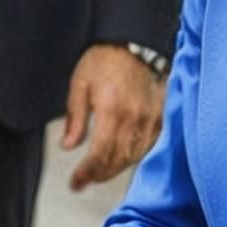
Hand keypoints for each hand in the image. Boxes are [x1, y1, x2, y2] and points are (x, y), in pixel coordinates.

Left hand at [61, 44, 164, 190]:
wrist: (133, 44)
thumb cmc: (104, 61)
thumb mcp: (79, 85)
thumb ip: (75, 119)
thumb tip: (68, 146)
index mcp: (111, 109)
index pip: (100, 153)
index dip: (87, 172)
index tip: (75, 182)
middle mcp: (133, 117)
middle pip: (117, 160)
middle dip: (99, 175)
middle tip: (84, 180)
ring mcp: (149, 118)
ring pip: (133, 157)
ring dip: (115, 170)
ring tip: (100, 173)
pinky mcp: (159, 117)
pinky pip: (147, 147)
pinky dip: (133, 158)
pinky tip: (121, 159)